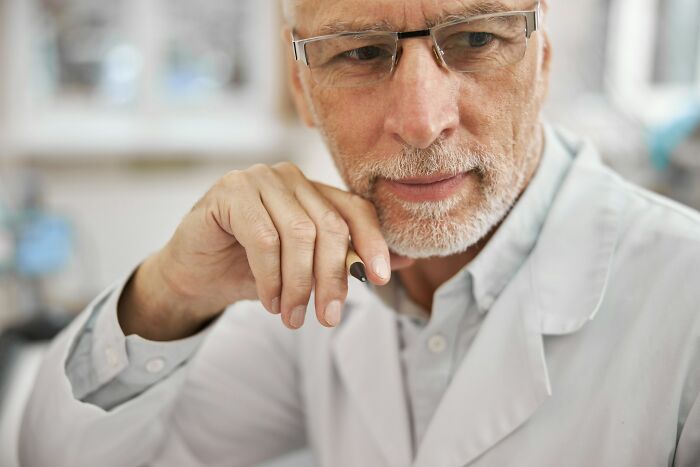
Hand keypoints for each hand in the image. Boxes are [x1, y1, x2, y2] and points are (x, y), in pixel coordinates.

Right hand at [118, 162, 411, 339]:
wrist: (196, 275)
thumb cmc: (253, 270)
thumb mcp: (305, 270)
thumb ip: (346, 262)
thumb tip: (404, 264)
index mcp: (313, 191)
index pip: (355, 210)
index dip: (373, 243)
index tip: (382, 280)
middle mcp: (290, 178)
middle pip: (330, 226)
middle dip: (332, 278)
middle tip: (327, 318)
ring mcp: (259, 179)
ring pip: (299, 233)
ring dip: (298, 284)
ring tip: (292, 317)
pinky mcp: (230, 192)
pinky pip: (264, 238)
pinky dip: (271, 277)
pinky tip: (269, 301)